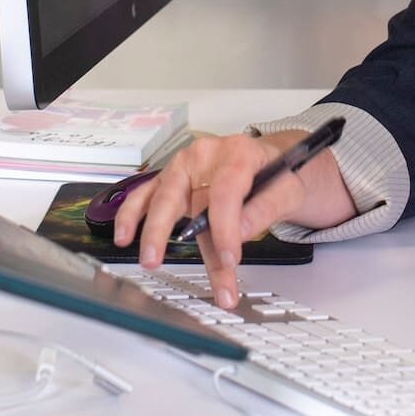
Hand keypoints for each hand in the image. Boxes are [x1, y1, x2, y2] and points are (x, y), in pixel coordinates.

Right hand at [112, 129, 350, 309]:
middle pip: (183, 195)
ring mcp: (185, 167)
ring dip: (151, 230)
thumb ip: (266, 208)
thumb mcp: (289, 188)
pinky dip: (133, 216)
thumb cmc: (279, 174)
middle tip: (161, 262)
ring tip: (148, 258)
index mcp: (237, 153)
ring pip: (161, 198)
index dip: (225, 228)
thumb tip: (241, 232)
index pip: (225, 192)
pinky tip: (125, 236)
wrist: (272, 160)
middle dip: (169, 232)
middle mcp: (205, 156)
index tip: (230, 260)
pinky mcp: (173, 180)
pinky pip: (148, 196)